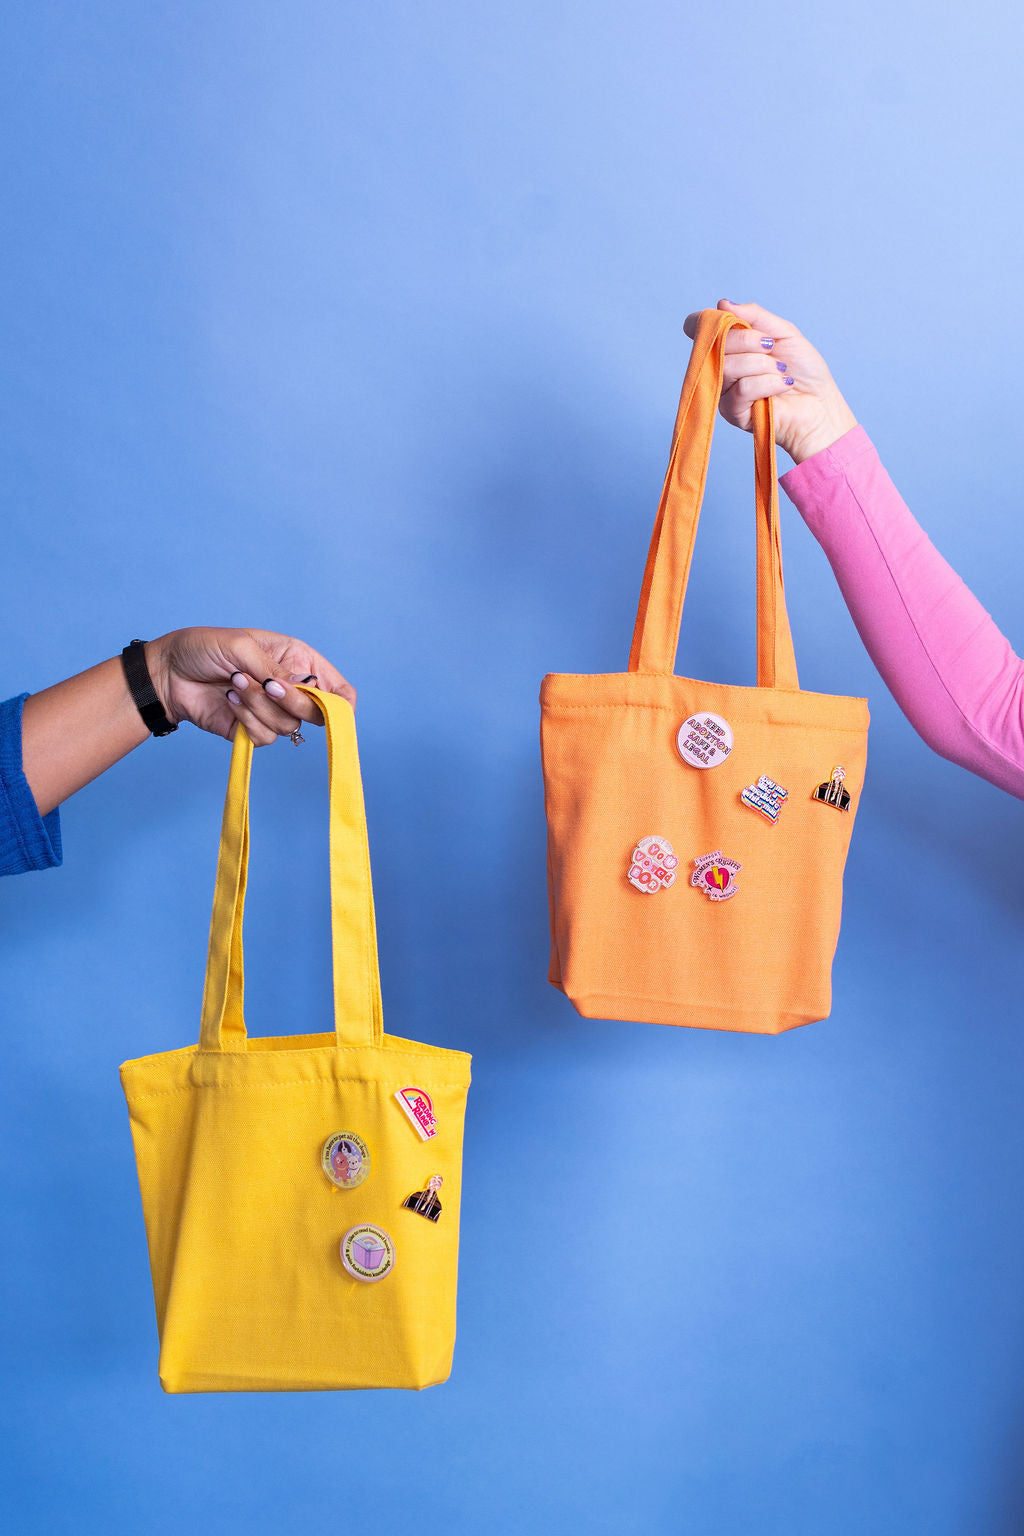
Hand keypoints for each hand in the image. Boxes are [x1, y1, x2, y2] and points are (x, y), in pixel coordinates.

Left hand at [147, 627, 355, 745]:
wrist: (167, 673)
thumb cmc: (204, 648)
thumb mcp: (243, 647)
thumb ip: (276, 670)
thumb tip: (301, 689)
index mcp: (297, 661)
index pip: (338, 690)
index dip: (340, 703)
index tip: (326, 704)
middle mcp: (290, 689)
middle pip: (316, 712)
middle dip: (291, 700)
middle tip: (265, 685)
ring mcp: (272, 712)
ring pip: (288, 726)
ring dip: (258, 706)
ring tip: (234, 684)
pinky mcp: (252, 730)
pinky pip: (265, 738)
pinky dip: (246, 720)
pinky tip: (229, 702)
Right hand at [682, 300, 857, 463]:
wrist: (820, 405)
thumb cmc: (803, 371)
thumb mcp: (783, 333)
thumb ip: (755, 316)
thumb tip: (722, 304)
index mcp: (730, 347)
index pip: (699, 329)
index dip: (704, 322)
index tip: (726, 317)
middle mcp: (721, 368)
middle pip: (716, 344)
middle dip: (748, 340)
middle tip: (771, 346)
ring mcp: (724, 391)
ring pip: (729, 366)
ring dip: (762, 364)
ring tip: (781, 371)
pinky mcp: (733, 413)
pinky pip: (742, 388)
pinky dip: (768, 383)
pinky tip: (782, 386)